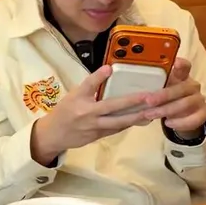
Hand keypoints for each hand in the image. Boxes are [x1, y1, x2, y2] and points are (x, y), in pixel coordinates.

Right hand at [30, 65, 154, 164]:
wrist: (54, 135)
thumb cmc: (65, 111)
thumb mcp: (74, 94)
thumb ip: (91, 83)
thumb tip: (108, 69)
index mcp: (80, 101)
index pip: (89, 85)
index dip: (99, 77)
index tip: (111, 68)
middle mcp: (89, 114)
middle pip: (112, 107)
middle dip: (132, 102)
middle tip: (149, 97)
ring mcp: (95, 127)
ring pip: (118, 122)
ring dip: (136, 117)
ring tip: (151, 111)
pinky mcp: (99, 136)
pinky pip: (116, 129)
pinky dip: (128, 124)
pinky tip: (140, 119)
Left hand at [141, 58, 205, 136]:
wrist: (183, 116)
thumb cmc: (169, 99)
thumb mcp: (162, 90)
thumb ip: (154, 85)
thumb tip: (134, 84)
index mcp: (182, 77)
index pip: (185, 66)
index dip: (181, 64)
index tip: (175, 62)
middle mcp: (193, 86)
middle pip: (182, 88)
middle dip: (164, 95)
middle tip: (148, 101)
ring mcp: (199, 100)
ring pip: (186, 104)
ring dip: (167, 110)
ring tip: (151, 114)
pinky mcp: (203, 114)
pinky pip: (194, 119)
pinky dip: (180, 122)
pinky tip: (167, 123)